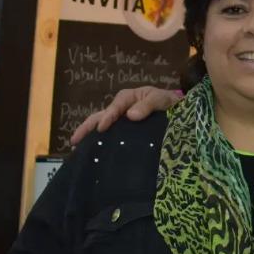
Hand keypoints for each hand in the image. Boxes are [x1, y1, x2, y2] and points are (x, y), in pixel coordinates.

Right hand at [69, 87, 183, 146]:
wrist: (178, 111)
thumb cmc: (168, 102)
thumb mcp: (160, 99)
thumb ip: (148, 105)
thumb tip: (131, 115)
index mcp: (127, 98)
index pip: (114, 107)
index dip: (107, 117)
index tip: (102, 128)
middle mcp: (120, 110)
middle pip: (99, 117)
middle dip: (86, 128)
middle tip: (75, 141)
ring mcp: (121, 122)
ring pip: (102, 128)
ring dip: (90, 137)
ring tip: (79, 150)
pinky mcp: (125, 133)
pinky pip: (112, 137)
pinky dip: (101, 143)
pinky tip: (95, 155)